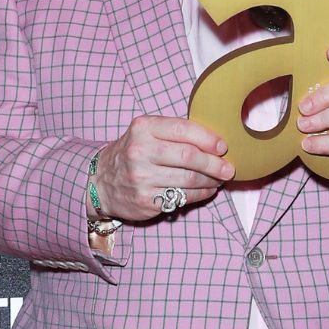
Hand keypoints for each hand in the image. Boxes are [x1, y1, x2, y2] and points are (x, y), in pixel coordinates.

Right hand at [94, 116, 233, 221]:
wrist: (100, 181)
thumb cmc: (133, 152)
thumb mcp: (147, 132)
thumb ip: (175, 132)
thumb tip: (216, 142)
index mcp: (143, 128)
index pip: (184, 130)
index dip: (209, 139)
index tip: (223, 147)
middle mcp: (140, 151)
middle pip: (190, 156)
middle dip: (215, 163)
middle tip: (228, 168)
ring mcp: (142, 177)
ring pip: (190, 179)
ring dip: (211, 180)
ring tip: (219, 179)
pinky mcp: (146, 200)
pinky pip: (183, 197)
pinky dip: (201, 194)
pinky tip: (207, 190)